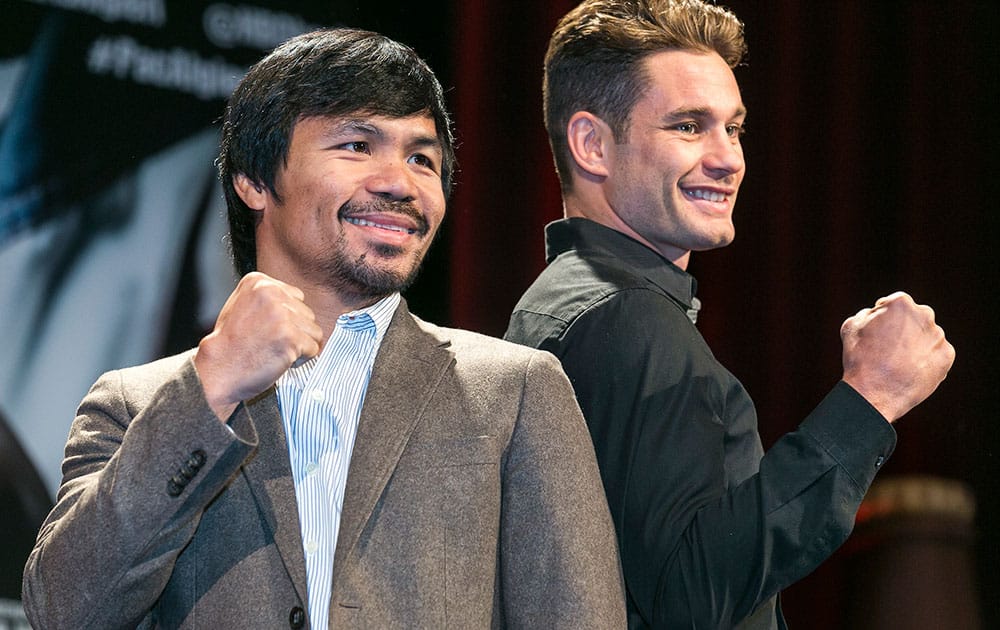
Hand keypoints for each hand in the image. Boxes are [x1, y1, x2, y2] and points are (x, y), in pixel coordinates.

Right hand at [193, 272, 322, 420]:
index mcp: (259, 282)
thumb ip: (269, 298)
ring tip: (276, 351)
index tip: (267, 329)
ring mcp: (282, 315)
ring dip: (301, 345)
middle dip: (295, 331)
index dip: (287, 317)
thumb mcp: (242, 305)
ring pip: (314, 331)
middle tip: (271, 343)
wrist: (218, 370)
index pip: (296, 297)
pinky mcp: (291, 337)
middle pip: (307, 313)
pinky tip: (280, 359)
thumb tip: (298, 302)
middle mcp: (271, 293)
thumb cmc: (231, 343)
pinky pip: (314, 348)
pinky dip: (302, 359)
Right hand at [840, 292, 954, 421]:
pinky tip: (910, 371)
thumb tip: (877, 313)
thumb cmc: (860, 358)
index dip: (884, 319)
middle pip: (915, 318)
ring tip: (898, 364)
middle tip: (889, 348)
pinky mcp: (947, 355)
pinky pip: (936, 354)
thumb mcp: (852, 327)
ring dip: (915, 345)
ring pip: (926, 336)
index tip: (877, 333)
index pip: (895, 304)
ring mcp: (938, 336)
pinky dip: (926, 360)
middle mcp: (924, 315)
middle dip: (905, 329)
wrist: (875, 393)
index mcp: (900, 303)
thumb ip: (868, 314)